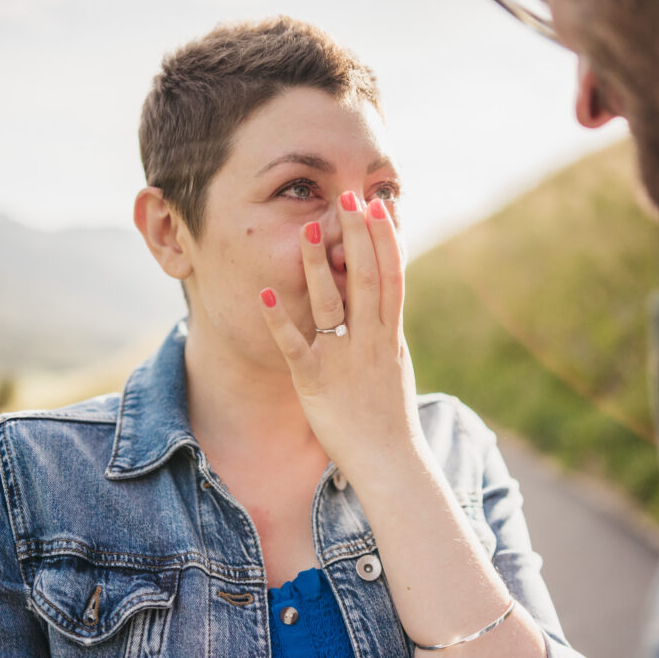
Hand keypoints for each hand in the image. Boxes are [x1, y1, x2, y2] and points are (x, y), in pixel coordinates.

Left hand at [259, 191, 423, 478]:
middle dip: (358, 236)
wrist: (390, 462)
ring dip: (321, 266)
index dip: (386, 239)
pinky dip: (280, 320)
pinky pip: (295, 347)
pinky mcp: (316, 382)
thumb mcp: (394, 361)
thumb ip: (384, 327)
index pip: (393, 277)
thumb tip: (384, 294)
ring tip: (309, 230)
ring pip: (333, 305)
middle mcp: (371, 342)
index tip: (380, 204)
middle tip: (350, 196)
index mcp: (390, 335)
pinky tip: (264, 293)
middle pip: (367, 280)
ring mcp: (344, 361)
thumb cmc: (389, 413)